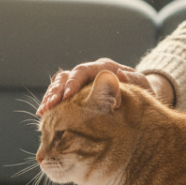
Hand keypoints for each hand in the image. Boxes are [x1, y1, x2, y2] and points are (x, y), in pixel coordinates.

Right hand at [37, 58, 172, 114]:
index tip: (68, 95)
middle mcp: (89, 73)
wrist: (141, 97)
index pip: (83, 71)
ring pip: (59, 85)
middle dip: (56, 91)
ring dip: (50, 98)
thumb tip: (119, 76)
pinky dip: (52, 105)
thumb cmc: (141, 91)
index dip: (74, 82)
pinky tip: (43, 116)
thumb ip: (133, 81)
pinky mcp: (77, 95)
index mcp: (104, 68)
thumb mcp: (142, 86)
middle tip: (50, 107)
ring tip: (43, 112)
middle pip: (67, 77)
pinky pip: (60, 97)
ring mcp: (81, 83)